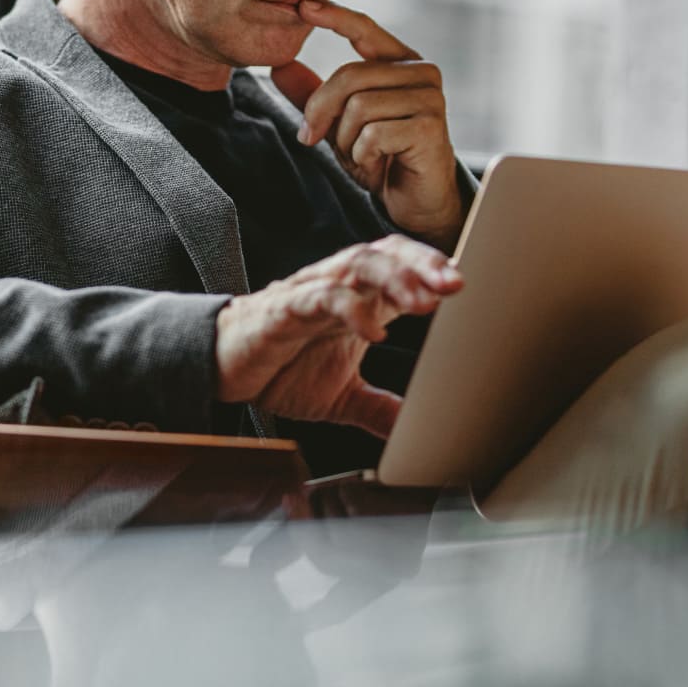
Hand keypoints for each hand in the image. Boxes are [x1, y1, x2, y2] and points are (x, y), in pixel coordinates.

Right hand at [215, 236, 462, 438]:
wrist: (222, 370)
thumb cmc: (280, 369)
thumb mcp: (342, 397)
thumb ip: (381, 409)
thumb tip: (418, 433)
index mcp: (358, 300)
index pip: (402, 268)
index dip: (434, 271)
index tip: (466, 289)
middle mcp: (338, 287)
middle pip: (386, 253)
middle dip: (423, 265)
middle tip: (455, 284)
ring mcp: (311, 293)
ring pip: (357, 264)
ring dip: (394, 277)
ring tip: (423, 299)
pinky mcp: (283, 309)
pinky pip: (320, 297)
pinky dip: (349, 309)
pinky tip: (373, 330)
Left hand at [271, 0, 463, 250]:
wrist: (415, 201)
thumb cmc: (382, 158)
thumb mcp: (339, 123)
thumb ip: (314, 96)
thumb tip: (279, 67)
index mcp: (400, 63)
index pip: (364, 29)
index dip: (334, 16)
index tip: (302, 7)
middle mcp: (420, 72)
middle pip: (349, 76)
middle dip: (321, 112)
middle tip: (311, 138)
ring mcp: (429, 97)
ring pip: (359, 106)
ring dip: (346, 141)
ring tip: (361, 156)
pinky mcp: (430, 126)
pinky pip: (373, 134)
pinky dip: (363, 156)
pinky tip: (377, 165)